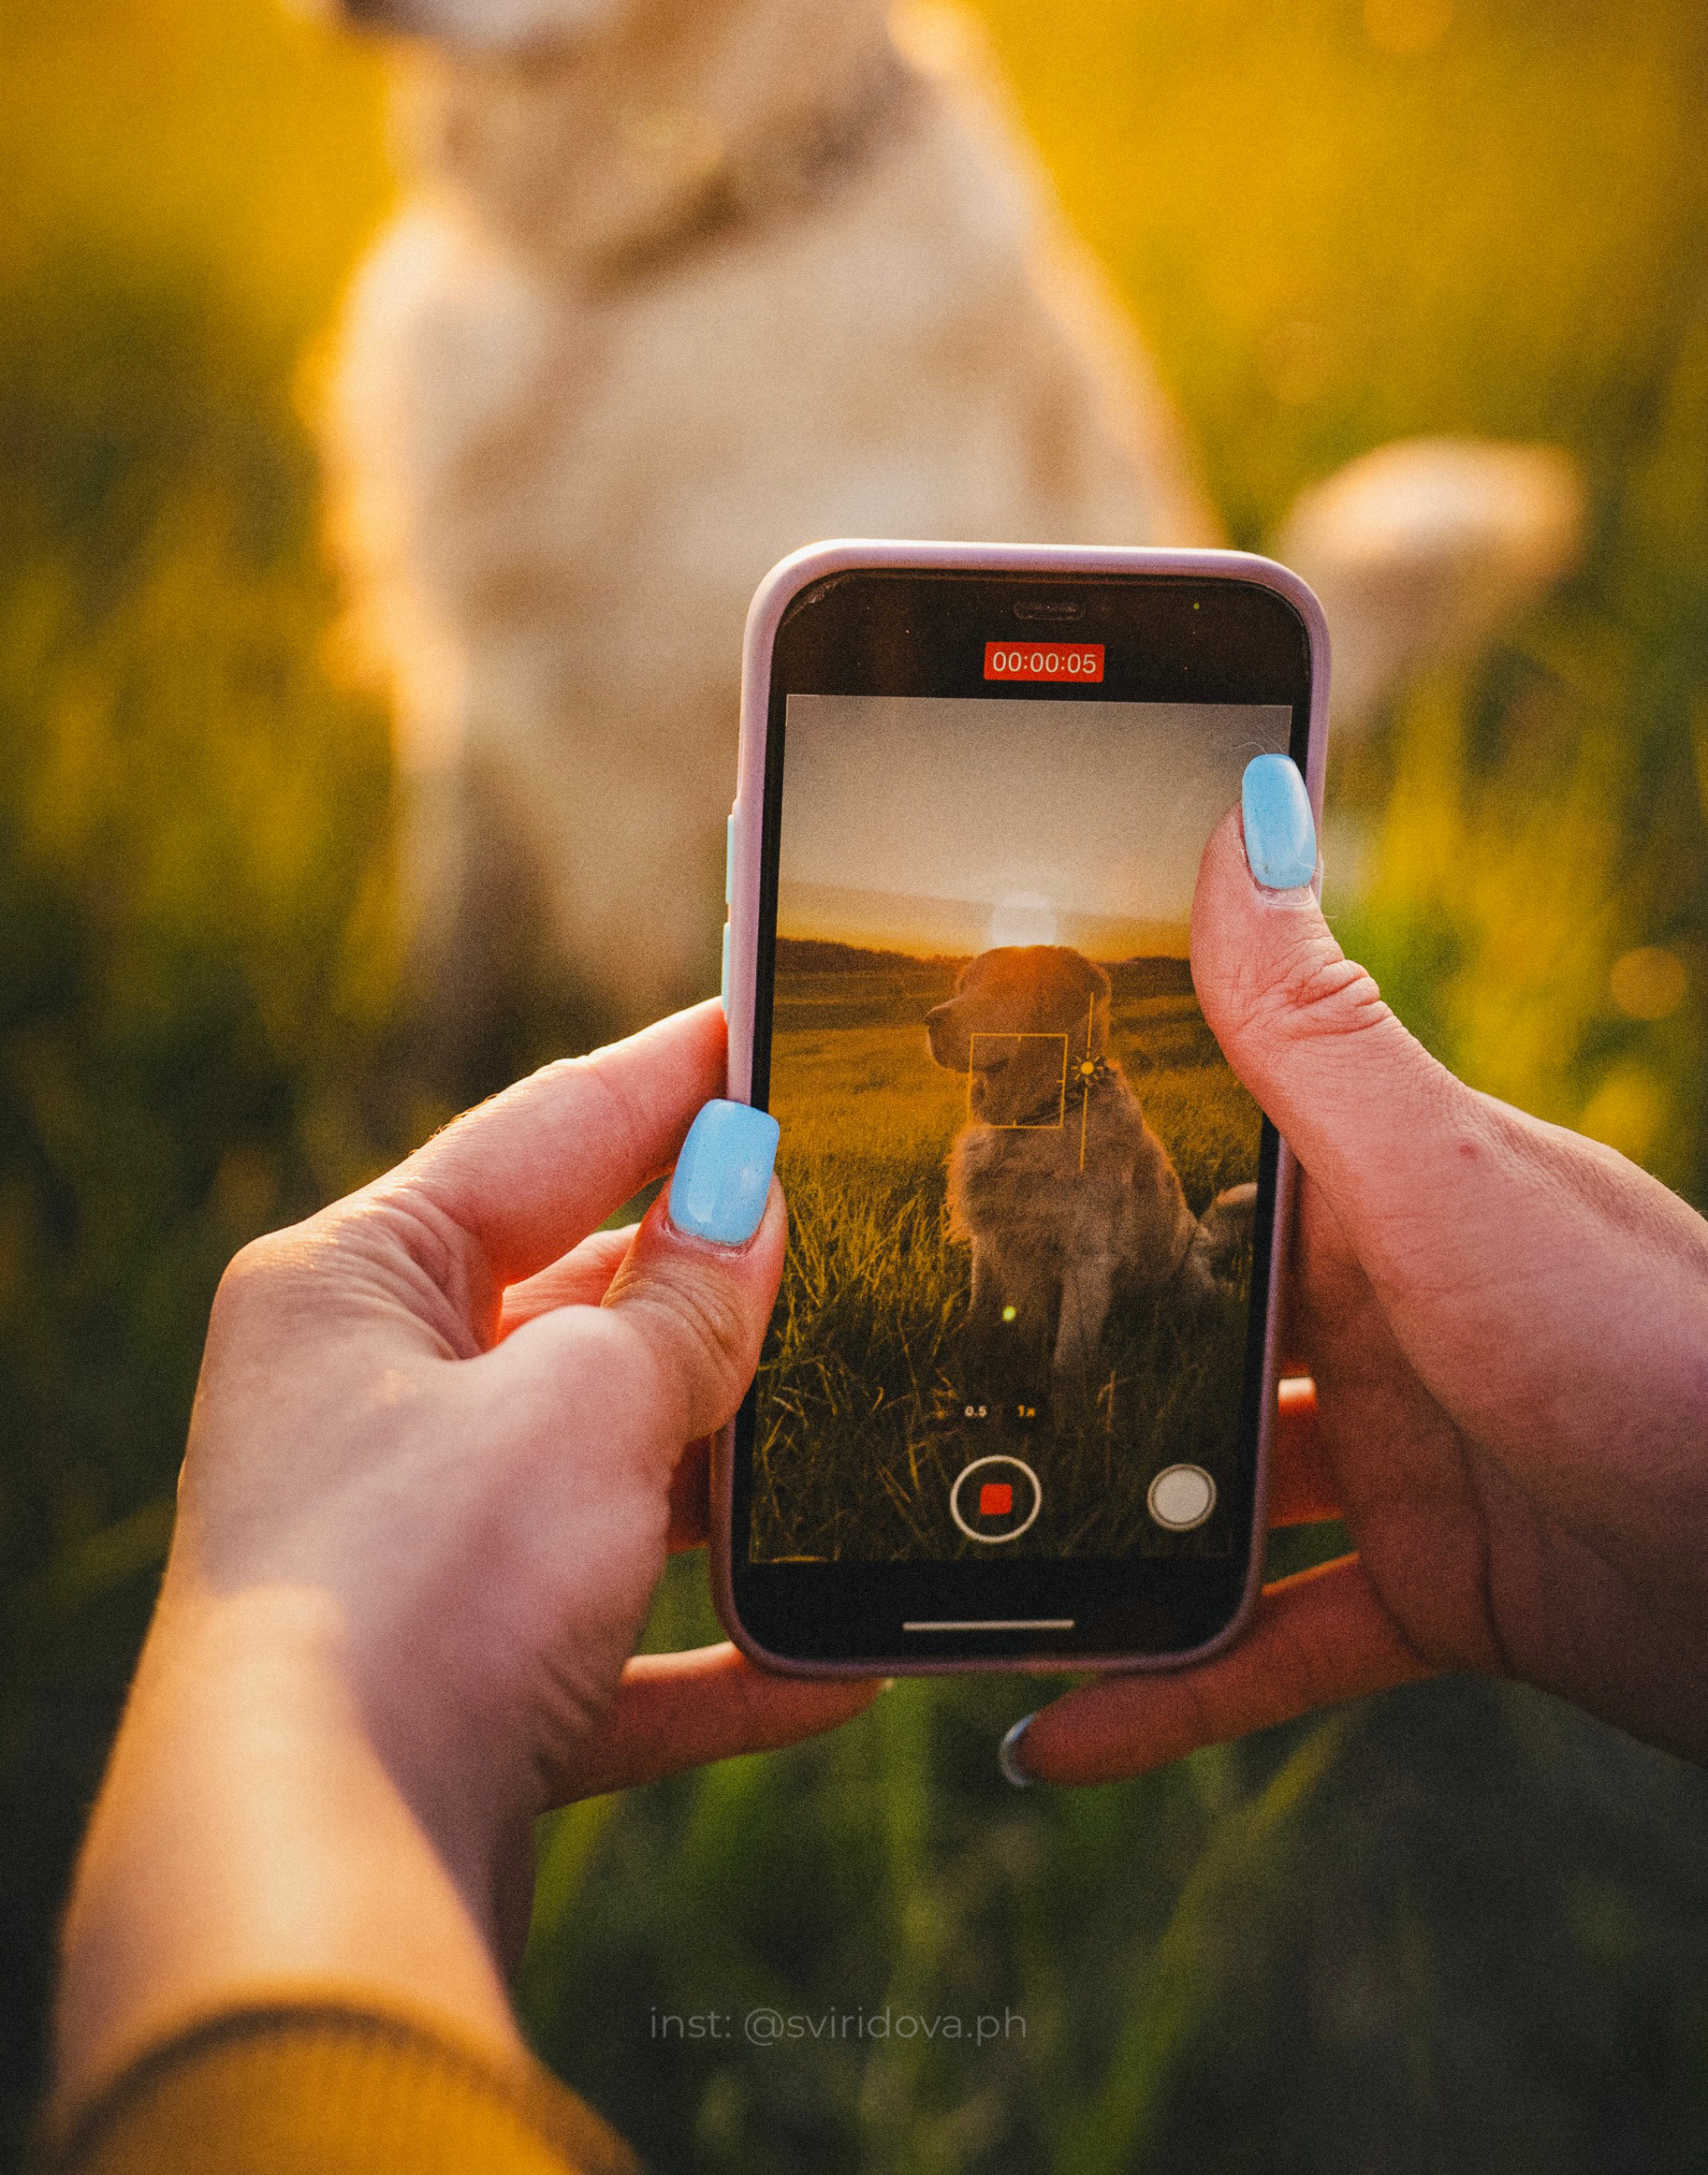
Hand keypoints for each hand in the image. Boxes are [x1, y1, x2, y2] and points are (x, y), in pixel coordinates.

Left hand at [55, 1003, 873, 2117]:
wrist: (323, 1874)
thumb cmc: (423, 1587)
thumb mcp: (583, 1402)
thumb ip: (684, 1301)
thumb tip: (742, 1203)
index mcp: (353, 1282)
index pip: (545, 1130)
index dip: (672, 1076)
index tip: (765, 1022)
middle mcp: (363, 1400)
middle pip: (574, 1307)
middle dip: (714, 1291)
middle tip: (852, 1234)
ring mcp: (406, 1550)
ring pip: (603, 1476)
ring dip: (729, 1483)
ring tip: (858, 1447)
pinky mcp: (455, 1688)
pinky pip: (612, 1644)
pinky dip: (714, 1653)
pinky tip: (830, 1665)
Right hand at [1005, 783, 1707, 1784]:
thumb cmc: (1658, 1351)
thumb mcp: (1448, 1183)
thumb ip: (1313, 1033)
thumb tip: (1244, 802)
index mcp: (1384, 1182)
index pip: (1201, 1134)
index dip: (1072, 1127)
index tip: (935, 1127)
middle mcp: (1389, 1301)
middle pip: (1184, 1316)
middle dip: (1057, 1340)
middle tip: (899, 1365)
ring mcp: (1414, 1448)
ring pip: (1211, 1485)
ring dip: (1095, 1525)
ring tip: (955, 1557)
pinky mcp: (1440, 1591)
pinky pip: (1275, 1638)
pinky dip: (1169, 1685)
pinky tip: (1051, 1729)